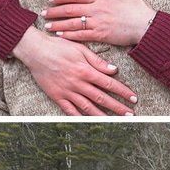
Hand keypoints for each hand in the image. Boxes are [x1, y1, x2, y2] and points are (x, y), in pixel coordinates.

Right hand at [13, 27, 137, 115]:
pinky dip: (80, 118)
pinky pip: (70, 110)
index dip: (123, 92)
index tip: (133, 98)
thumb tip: (114, 69)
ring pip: (88, 107)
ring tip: (115, 121)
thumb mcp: (80, 49)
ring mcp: (67, 91)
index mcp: (85, 70)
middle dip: (118, 107)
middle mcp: (78, 83)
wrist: (35, 51)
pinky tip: (90, 123)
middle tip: (130, 114)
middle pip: (102, 98)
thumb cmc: (58, 47)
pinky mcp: (57, 96)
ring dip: (103, 115)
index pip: (109, 83)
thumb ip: (97, 61)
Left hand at [44, 0, 155, 46]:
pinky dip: (69, 34)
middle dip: (55, 11)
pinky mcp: (101, 35)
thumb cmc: (138, 8)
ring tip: (47, 25)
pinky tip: (60, 35)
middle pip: (70, 9)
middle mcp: (97, 9)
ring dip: (58, 23)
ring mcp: (98, 23)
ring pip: (73, 22)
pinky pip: (81, 35)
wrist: (147, 26)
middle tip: (44, 12)